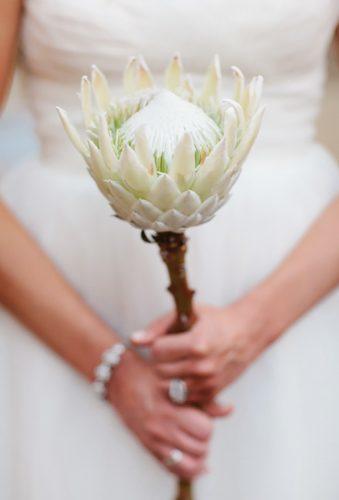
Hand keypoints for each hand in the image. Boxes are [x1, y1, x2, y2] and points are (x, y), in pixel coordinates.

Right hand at [108, 349, 229, 478]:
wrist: (120, 379)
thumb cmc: (151, 374)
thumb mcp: (177, 380)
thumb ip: (204, 397)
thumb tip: (230, 408)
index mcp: (170, 408)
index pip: (204, 429)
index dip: (208, 424)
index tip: (203, 416)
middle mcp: (161, 428)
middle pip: (199, 448)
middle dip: (204, 439)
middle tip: (200, 428)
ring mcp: (153, 440)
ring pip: (189, 465)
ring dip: (198, 455)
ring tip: (196, 442)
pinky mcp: (148, 447)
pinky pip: (172, 469)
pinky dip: (187, 469)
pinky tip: (196, 462)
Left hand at [132, 300, 274, 404]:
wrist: (245, 334)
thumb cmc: (214, 320)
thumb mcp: (187, 314)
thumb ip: (158, 327)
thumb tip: (134, 340)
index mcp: (196, 344)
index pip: (156, 351)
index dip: (158, 344)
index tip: (166, 340)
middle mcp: (202, 366)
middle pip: (160, 371)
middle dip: (161, 361)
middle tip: (170, 352)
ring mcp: (207, 382)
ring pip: (168, 387)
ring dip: (168, 375)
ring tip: (176, 362)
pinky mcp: (211, 393)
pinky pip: (182, 397)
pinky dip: (179, 387)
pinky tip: (186, 373)